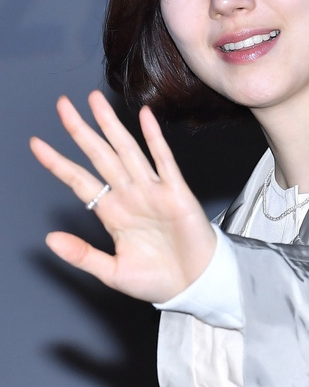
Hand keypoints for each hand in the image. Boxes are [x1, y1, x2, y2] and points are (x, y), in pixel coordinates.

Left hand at [30, 91, 216, 302]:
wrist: (194, 285)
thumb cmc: (158, 280)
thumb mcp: (112, 273)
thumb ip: (82, 255)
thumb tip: (50, 240)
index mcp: (112, 213)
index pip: (79, 180)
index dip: (58, 162)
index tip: (36, 144)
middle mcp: (129, 195)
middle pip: (99, 156)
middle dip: (80, 130)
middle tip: (62, 105)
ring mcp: (152, 191)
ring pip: (127, 150)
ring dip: (110, 125)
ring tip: (94, 101)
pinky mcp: (176, 192)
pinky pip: (163, 160)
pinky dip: (154, 138)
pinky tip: (144, 117)